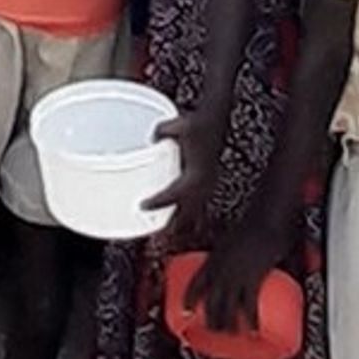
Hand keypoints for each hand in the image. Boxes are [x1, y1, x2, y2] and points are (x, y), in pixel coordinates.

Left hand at [143, 109, 220, 237]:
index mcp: (196, 174)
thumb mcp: (176, 125)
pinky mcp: (207, 182)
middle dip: (173, 226)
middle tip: (157, 236)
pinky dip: (191, 217)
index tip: (143, 206)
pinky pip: (200, 206)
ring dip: (183, 225)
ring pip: (196, 213)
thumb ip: (161, 131)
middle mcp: (204, 183)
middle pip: (187, 213)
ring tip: (169, 237)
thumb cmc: (197, 123)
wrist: (215, 121)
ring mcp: (207, 185)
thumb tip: (149, 138)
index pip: (176, 193)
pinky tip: (185, 225)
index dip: (159, 201)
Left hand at [192, 218, 289, 333]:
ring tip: (231, 334)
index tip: (186, 311)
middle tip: (213, 330)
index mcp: (212, 260)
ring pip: (228, 307)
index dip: (189, 300)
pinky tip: (252, 330)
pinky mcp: (252, 279)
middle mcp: (220, 270)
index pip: (195, 284)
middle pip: (211, 301)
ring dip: (228, 324)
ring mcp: (235, 276)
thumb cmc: (250, 227)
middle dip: (210, 319)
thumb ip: (228, 252)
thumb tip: (233, 260)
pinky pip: (249, 305)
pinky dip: (250, 320)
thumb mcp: (230, 240)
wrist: (264, 221)